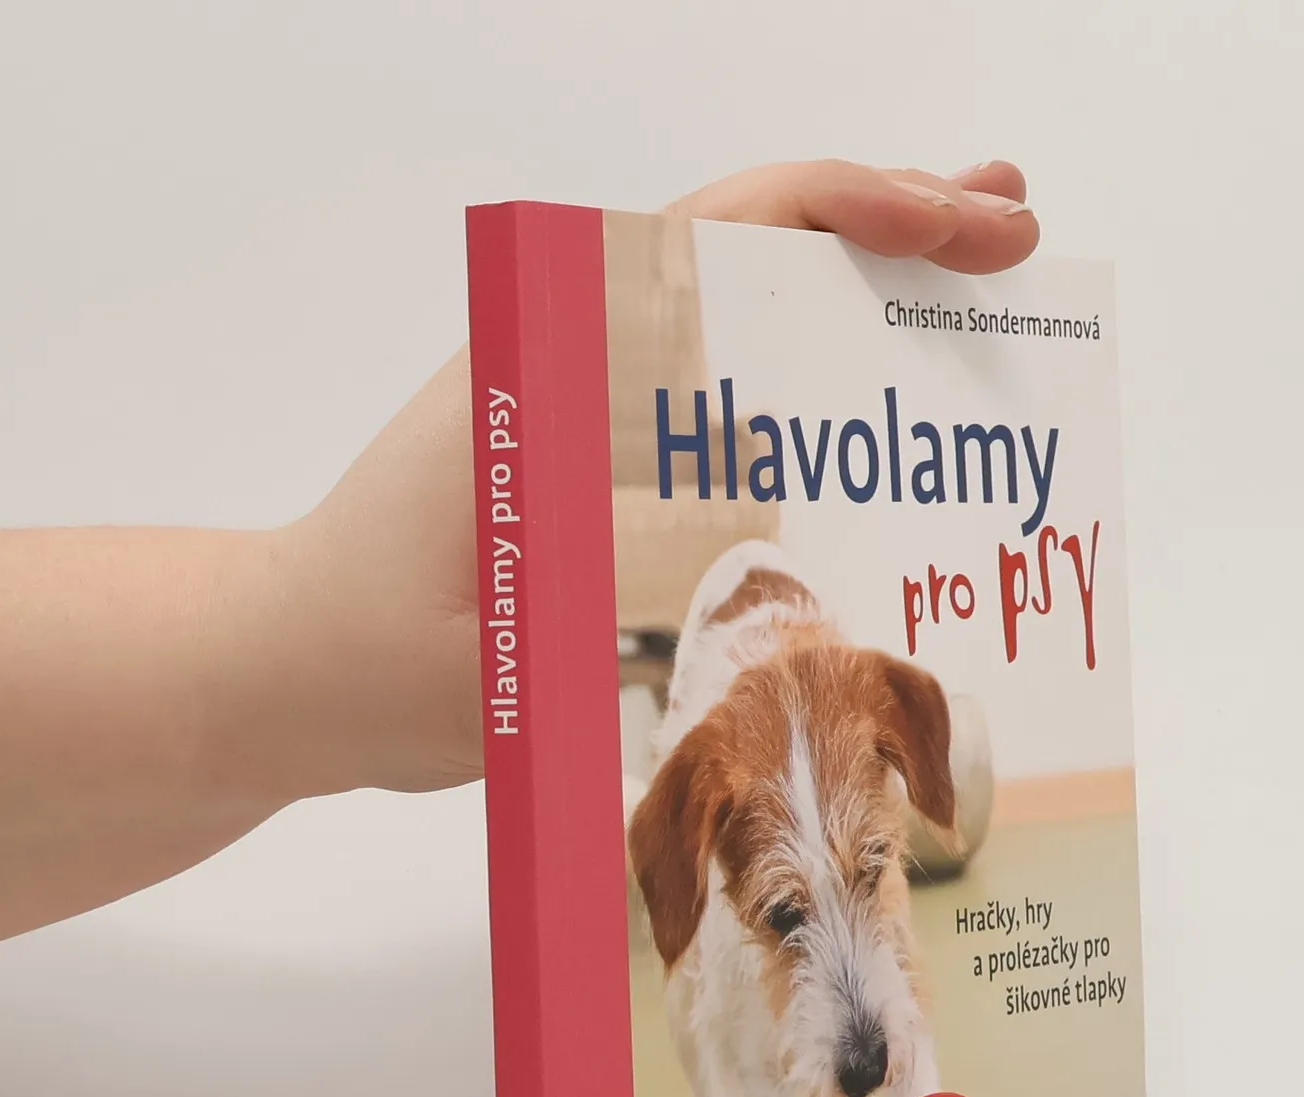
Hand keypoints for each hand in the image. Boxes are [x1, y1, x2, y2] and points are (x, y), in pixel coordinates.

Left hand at [285, 161, 1040, 798]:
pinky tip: (876, 460)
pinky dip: (815, 422)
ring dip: (862, 324)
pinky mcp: (603, 488)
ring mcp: (597, 423)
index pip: (734, 230)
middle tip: (1014, 242)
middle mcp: (587, 364)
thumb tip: (748, 566)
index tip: (973, 231)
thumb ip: (603, 598)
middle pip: (760, 259)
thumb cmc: (360, 648)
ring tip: (972, 321)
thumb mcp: (494, 631)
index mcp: (563, 355)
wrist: (289, 679)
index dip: (869, 211)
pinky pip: (733, 432)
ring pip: (754, 340)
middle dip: (896, 236)